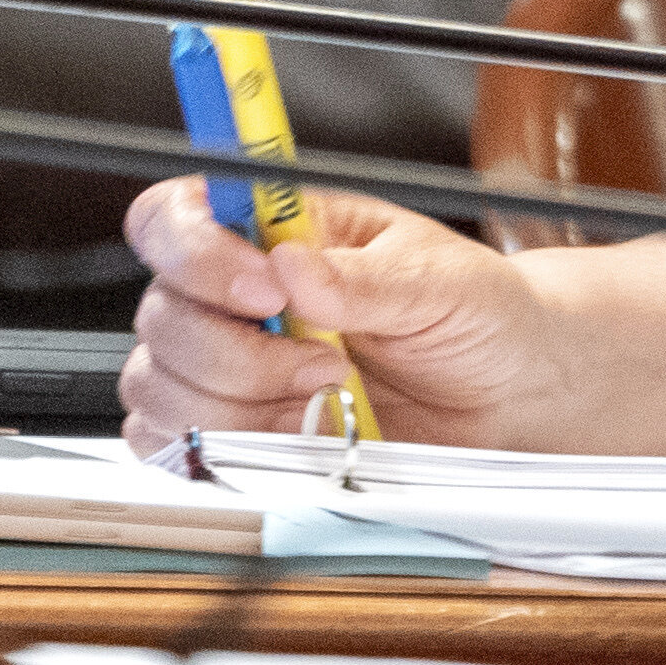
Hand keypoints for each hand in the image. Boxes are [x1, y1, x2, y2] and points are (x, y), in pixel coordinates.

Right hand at [120, 179, 560, 453]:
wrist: (505, 395)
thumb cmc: (474, 317)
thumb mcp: (438, 280)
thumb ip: (363, 277)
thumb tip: (291, 263)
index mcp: (277, 228)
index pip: (176, 215)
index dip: (195, 251)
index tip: (264, 286)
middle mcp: (236, 293)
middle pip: (161, 314)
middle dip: (242, 350)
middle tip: (328, 357)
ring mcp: (225, 365)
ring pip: (160, 387)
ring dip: (246, 404)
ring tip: (323, 394)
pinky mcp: (227, 432)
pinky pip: (173, 446)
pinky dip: (233, 449)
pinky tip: (298, 434)